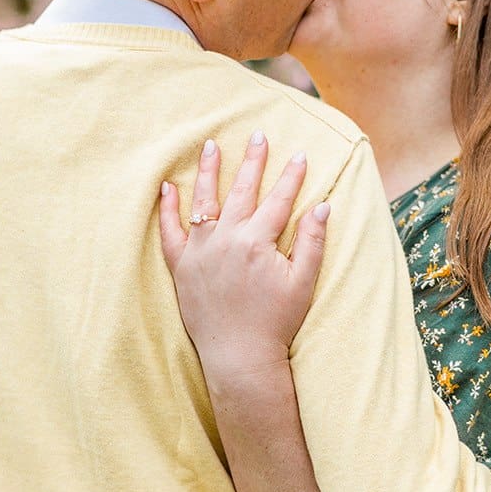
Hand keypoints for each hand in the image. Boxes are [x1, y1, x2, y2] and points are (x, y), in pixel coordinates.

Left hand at [159, 133, 330, 373]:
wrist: (240, 356)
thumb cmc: (276, 322)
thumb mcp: (302, 283)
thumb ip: (312, 242)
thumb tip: (323, 206)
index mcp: (258, 241)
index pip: (278, 200)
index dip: (290, 177)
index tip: (299, 154)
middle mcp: (226, 239)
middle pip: (241, 191)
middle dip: (252, 161)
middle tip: (257, 135)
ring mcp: (201, 251)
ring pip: (204, 202)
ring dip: (209, 172)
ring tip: (211, 146)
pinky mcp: (182, 267)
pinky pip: (170, 232)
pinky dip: (167, 209)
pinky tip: (168, 187)